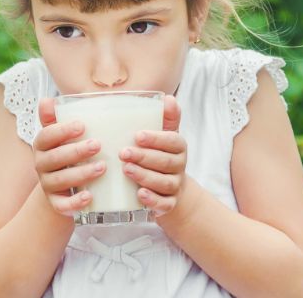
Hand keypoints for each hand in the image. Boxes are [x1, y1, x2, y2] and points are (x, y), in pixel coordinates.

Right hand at [33, 98, 105, 215]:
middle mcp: (41, 164)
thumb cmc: (65, 152)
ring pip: (60, 180)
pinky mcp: (55, 202)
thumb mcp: (61, 135)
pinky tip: (90, 197)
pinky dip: (74, 203)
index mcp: (42, 145)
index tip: (82, 125)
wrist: (60, 187)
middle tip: (98, 145)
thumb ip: (56, 118)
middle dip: (76, 151)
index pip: (47, 136)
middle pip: (55, 158)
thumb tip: (47, 100)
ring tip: (102, 167)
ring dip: (81, 174)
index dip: (63, 131)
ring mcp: (47, 185)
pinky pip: (62, 205)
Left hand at [119, 95, 186, 216]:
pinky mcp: (169, 204)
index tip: (137, 135)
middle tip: (123, 153)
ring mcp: (175, 186)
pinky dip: (152, 200)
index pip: (173, 141)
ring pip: (164, 183)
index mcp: (178, 147)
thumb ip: (166, 117)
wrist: (171, 189)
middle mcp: (179, 167)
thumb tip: (168, 98)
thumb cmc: (161, 155)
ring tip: (126, 170)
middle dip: (144, 157)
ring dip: (145, 176)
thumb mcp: (164, 136)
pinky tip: (139, 194)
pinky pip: (164, 204)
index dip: (157, 139)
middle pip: (165, 162)